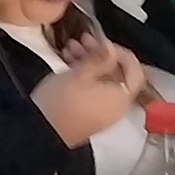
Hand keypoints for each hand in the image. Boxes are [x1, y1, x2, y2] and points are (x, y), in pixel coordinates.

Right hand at [35, 32, 146, 150]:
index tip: (104, 43)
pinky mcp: (87, 116)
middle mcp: (116, 107)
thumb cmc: (60, 104)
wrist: (40, 132)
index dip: (121, 53)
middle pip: (117, 74)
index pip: (134, 70)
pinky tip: (68, 63)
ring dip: (89, 62)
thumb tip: (112, 48)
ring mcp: (101, 113)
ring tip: (70, 49)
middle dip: (101, 54)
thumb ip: (100, 58)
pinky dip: (84, 76)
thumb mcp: (81, 73)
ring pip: (102, 81)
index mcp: (120, 97)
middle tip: (85, 41)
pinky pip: (92, 91)